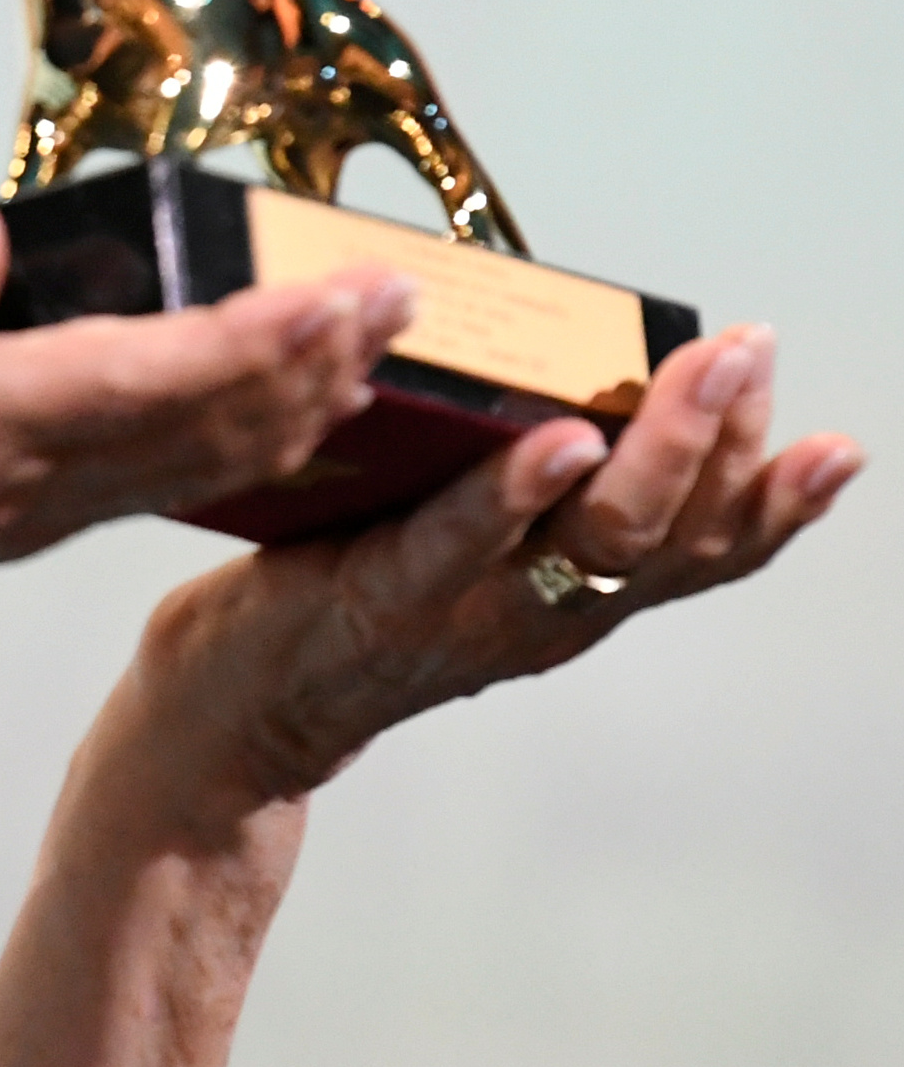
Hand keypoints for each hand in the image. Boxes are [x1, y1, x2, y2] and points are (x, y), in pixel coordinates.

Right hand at [0, 199, 416, 724]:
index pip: (146, 378)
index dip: (263, 337)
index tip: (351, 293)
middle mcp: (18, 479)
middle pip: (208, 427)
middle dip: (317, 361)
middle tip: (406, 292)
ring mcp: (28, 511)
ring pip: (202, 462)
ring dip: (299, 401)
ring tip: (371, 339)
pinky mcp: (21, 523)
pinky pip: (162, 481)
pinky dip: (241, 437)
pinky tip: (278, 406)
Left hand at [132, 323, 862, 808]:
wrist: (231, 716)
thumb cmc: (345, 607)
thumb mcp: (467, 553)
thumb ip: (528, 494)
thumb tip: (582, 378)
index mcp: (574, 598)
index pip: (705, 555)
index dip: (777, 506)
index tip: (835, 446)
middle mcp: (542, 615)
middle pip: (671, 538)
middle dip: (727, 439)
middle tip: (753, 350)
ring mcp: (468, 609)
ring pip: (596, 539)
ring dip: (657, 450)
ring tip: (694, 374)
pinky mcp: (382, 595)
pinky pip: (461, 543)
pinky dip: (515, 492)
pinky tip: (558, 442)